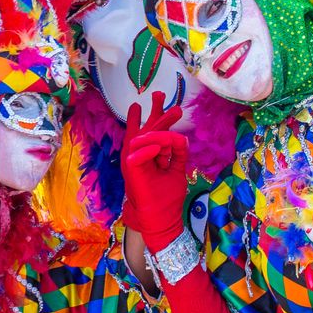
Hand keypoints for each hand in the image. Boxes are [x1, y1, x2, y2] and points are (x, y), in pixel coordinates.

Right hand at [120, 91, 188, 252]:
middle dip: (157, 112)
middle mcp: (142, 154)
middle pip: (148, 129)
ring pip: (144, 136)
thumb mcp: (176, 170)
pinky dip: (149, 150)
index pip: (156, 132)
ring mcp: (135, 160)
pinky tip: (160, 146)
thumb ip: (178, 154)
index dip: (163, 118)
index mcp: (151, 155)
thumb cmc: (166, 197)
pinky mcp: (132, 169)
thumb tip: (181, 137)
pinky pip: (138, 154)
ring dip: (157, 123)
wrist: (158, 217)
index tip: (176, 108)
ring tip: (173, 111)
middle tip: (161, 94)